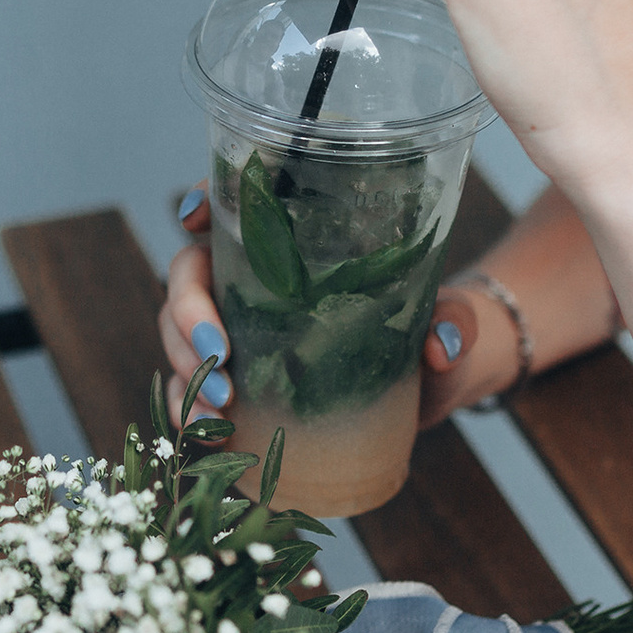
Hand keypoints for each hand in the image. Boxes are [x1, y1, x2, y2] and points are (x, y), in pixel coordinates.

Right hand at [164, 181, 520, 434]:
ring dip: (183, 367)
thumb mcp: (449, 320)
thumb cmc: (435, 330)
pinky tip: (203, 431)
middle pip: (189, 274)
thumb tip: (442, 343)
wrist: (433, 388)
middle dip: (188, 313)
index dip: (205, 201)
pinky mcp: (240, 380)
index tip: (197, 214)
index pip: (237, 204)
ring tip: (214, 411)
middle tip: (218, 355)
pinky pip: (192, 387)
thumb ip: (453, 322)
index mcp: (298, 242)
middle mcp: (256, 279)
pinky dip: (187, 408)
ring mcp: (240, 330)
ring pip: (179, 333)